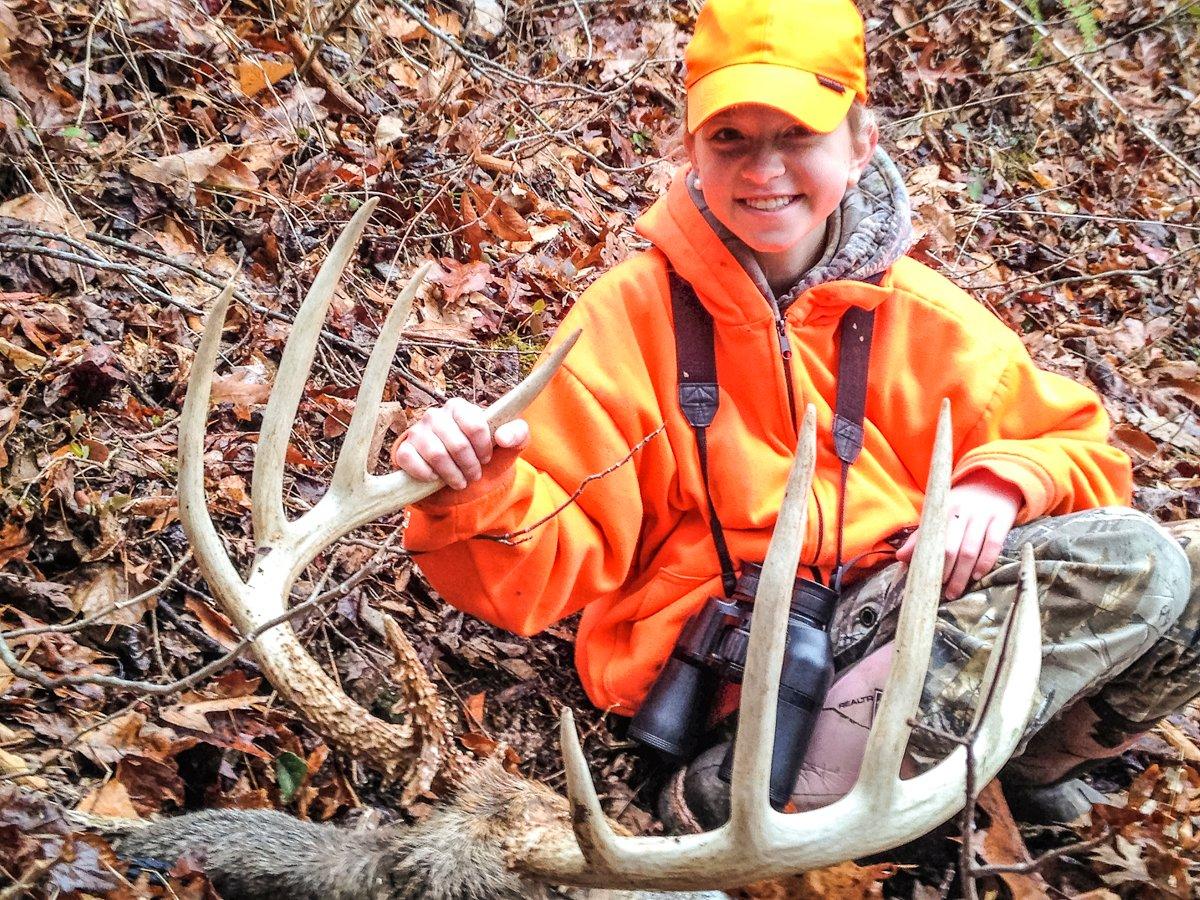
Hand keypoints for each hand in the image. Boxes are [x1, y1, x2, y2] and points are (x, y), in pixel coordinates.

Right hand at [390, 397, 528, 489]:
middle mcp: (436, 415)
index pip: (475, 425)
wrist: (457, 478)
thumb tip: (504, 437)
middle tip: (474, 475)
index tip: (486, 459)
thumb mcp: (507, 447)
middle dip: (470, 466)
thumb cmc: (482, 457)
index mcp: (460, 408)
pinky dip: (428, 475)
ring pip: (436, 455)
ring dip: (452, 475)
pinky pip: (412, 462)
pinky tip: (436, 478)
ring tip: (460, 481)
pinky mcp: (404, 450)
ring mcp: (417, 432)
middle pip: (457, 444)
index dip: (484, 448)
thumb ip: (518, 434)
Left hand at [896, 471, 1022, 599]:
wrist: (993, 480)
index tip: (923, 578)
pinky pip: (994, 544)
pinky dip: (985, 562)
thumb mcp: (938, 514)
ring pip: (970, 549)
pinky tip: (977, 576)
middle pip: (950, 547)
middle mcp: (961, 511)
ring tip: (954, 591)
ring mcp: (983, 515)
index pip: (930, 538)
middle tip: (939, 591)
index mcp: (942, 509)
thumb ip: (920, 536)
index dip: (926, 559)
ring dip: (962, 574)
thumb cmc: (960, 504)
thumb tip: (900, 557)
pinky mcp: (1002, 520)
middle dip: (944, 572)